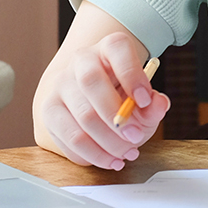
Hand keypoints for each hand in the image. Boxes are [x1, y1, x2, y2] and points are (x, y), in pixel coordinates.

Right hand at [33, 31, 169, 170]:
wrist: (92, 101)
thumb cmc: (122, 97)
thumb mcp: (144, 100)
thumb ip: (154, 104)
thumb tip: (158, 104)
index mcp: (109, 49)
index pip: (117, 49)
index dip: (132, 74)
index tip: (144, 100)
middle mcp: (81, 61)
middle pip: (91, 83)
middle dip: (117, 117)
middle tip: (136, 137)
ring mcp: (61, 85)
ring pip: (81, 117)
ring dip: (108, 143)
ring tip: (126, 153)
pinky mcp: (49, 112)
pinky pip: (69, 139)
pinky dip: (93, 155)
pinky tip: (110, 159)